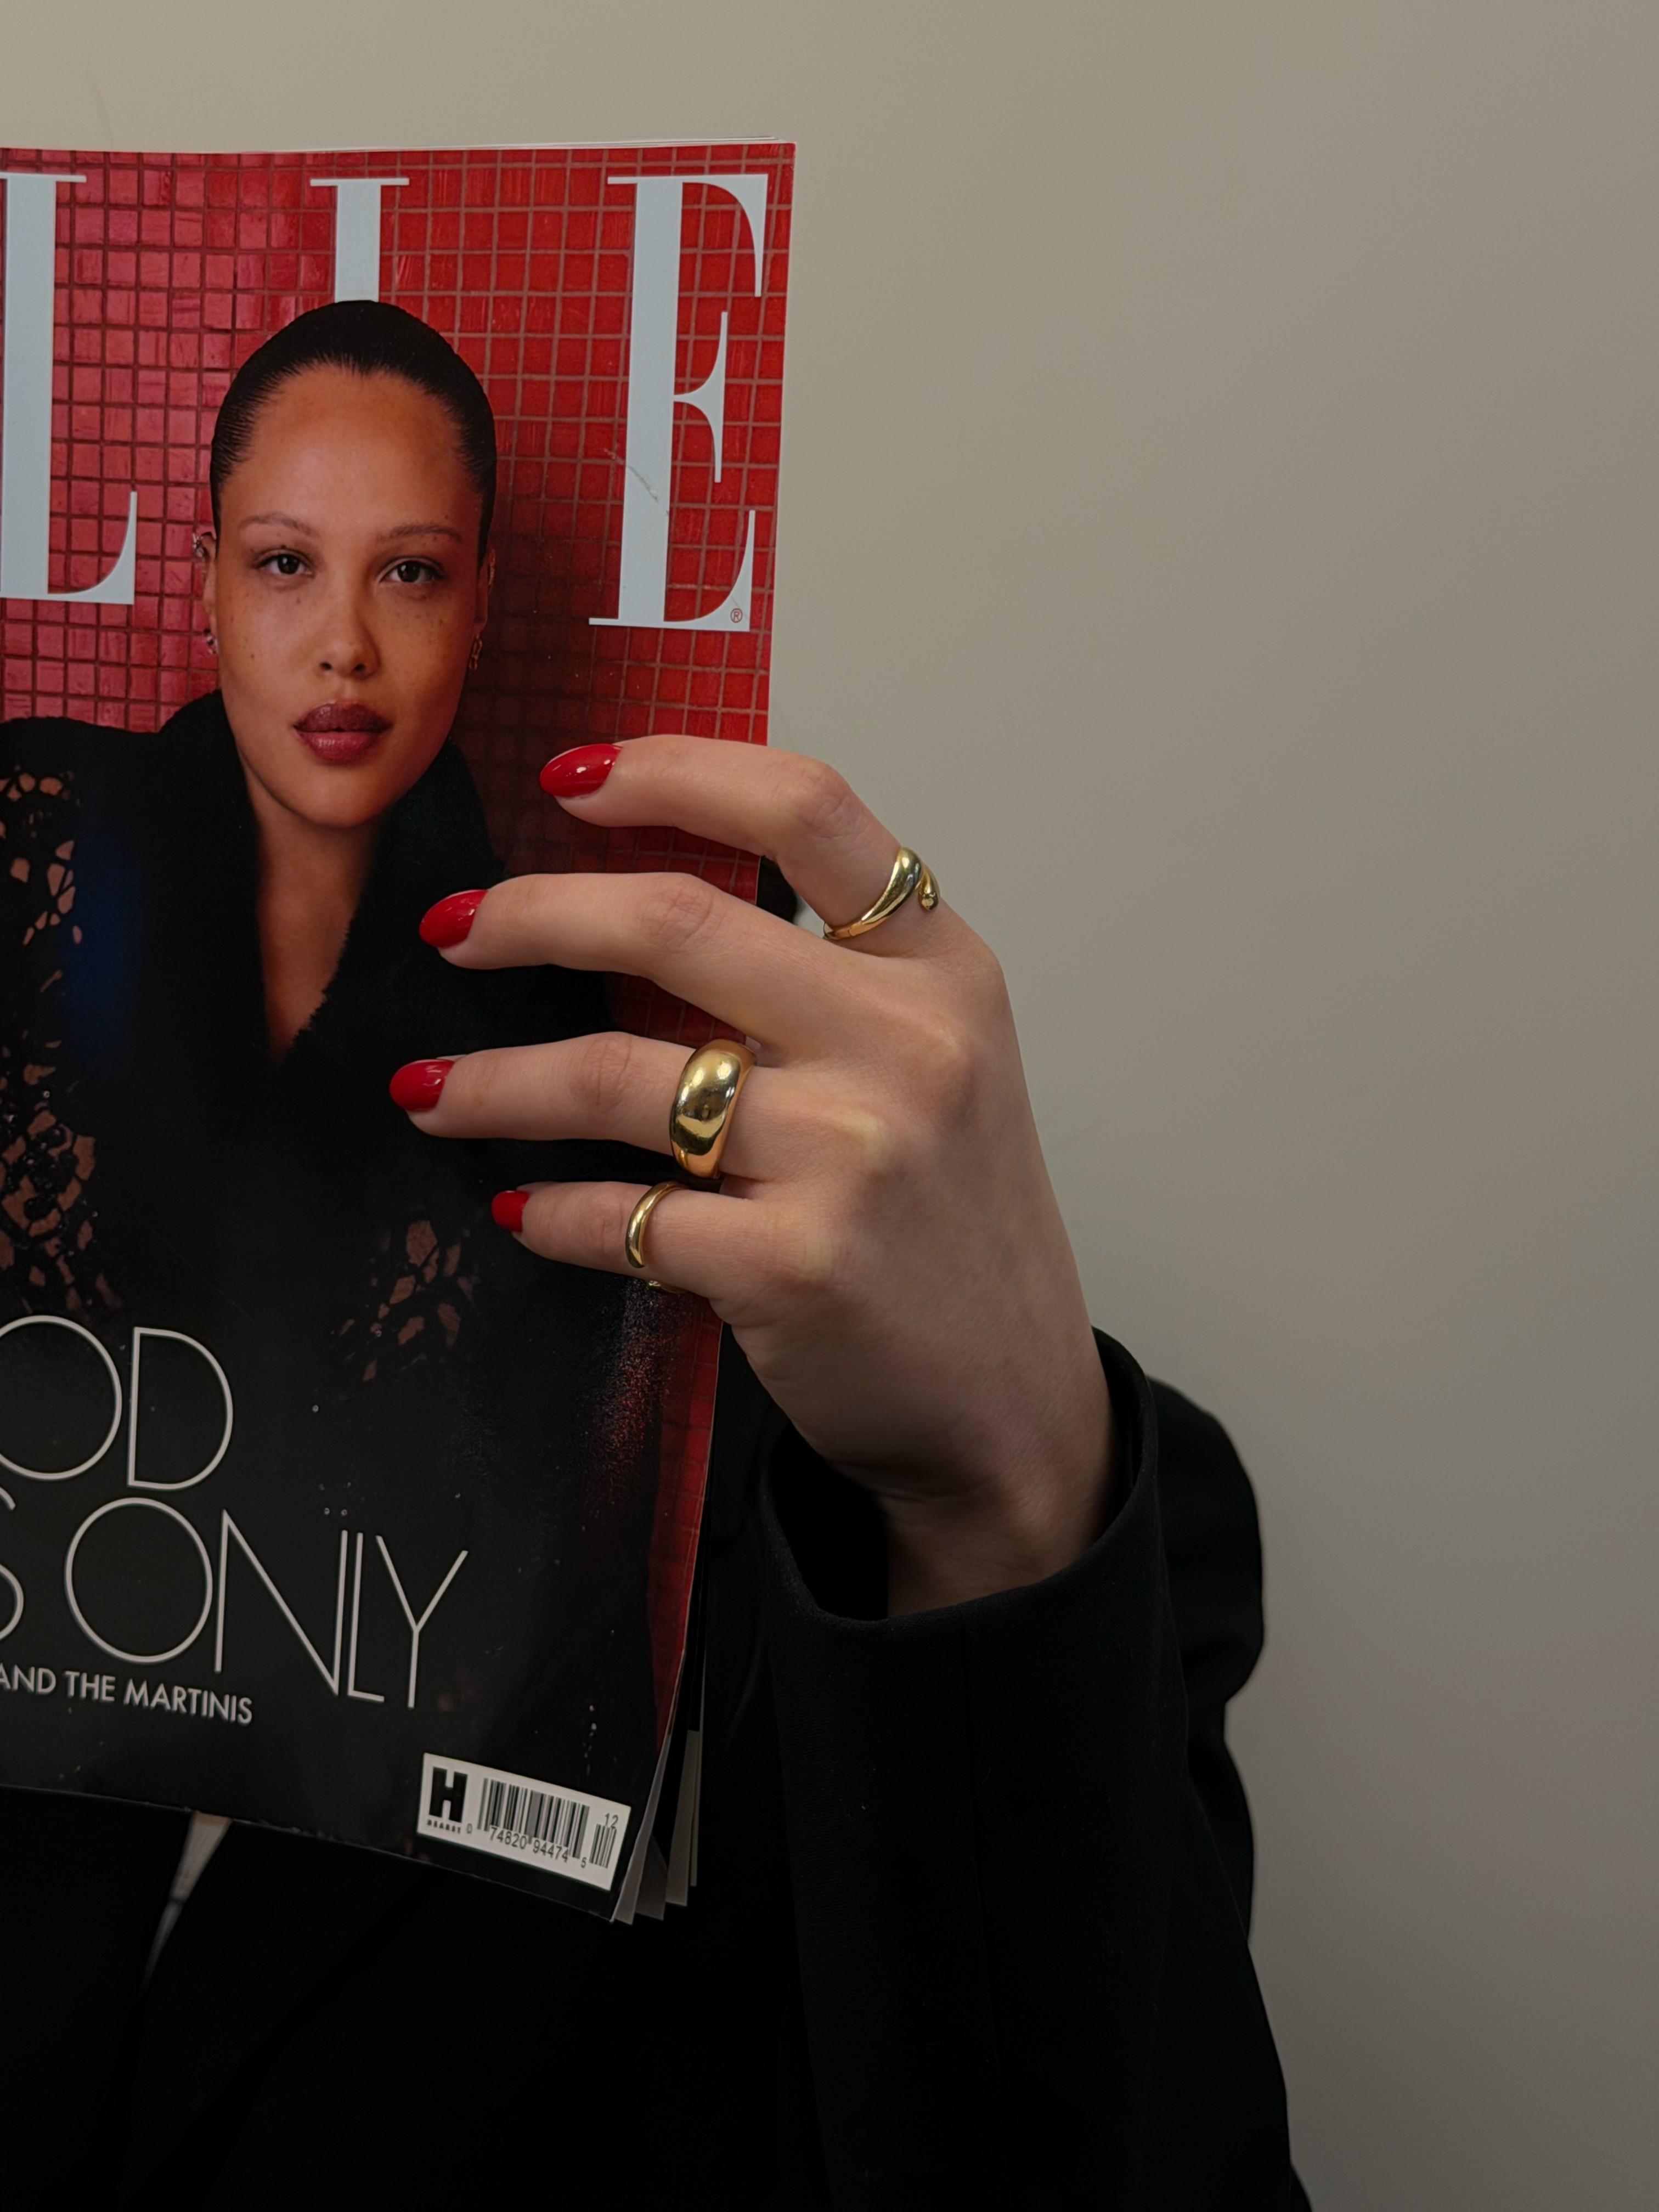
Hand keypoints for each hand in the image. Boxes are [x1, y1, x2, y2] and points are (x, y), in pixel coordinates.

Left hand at [396, 736, 1111, 1612]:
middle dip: (527, 916)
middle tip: (449, 930)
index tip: (566, 779)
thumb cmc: (951, 1217)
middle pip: (674, 923)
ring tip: (424, 1086)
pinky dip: (548, 1210)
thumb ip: (826, 973)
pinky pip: (623, 1215)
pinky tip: (516, 1204)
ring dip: (492, 1079)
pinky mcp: (796, 1265)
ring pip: (616, 1077)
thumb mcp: (936, 1057)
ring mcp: (852, 1155)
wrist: (1009, 1398)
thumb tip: (629, 902)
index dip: (670, 771)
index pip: (803, 809)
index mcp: (941, 965)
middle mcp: (905, 1042)